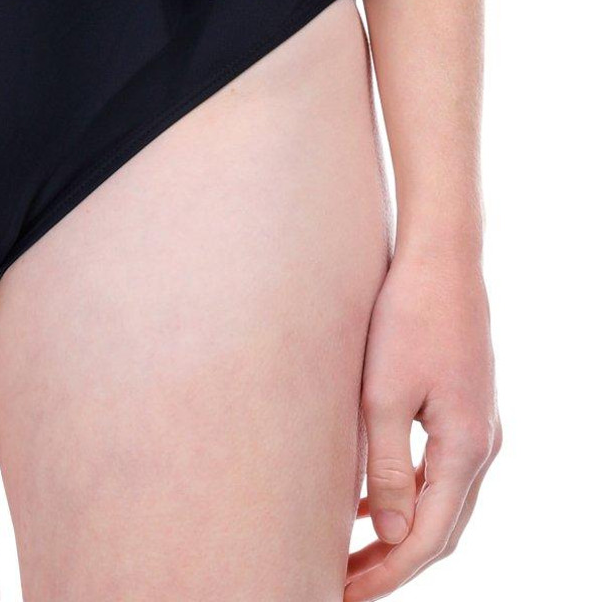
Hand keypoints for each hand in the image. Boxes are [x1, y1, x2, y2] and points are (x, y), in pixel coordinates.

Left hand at [346, 241, 499, 597]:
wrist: (441, 255)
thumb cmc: (407, 316)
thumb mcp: (384, 394)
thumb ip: (389, 468)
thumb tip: (391, 536)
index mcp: (466, 448)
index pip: (428, 538)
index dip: (387, 574)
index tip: (343, 595)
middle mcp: (482, 445)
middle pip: (441, 530)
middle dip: (393, 564)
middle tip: (341, 586)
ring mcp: (477, 426)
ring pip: (441, 503)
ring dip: (400, 533)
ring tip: (349, 555)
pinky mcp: (463, 406)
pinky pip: (439, 472)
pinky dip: (407, 497)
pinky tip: (367, 502)